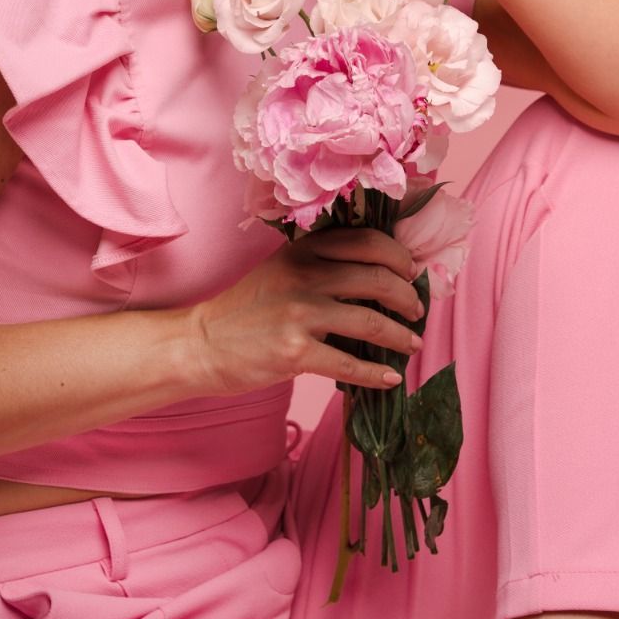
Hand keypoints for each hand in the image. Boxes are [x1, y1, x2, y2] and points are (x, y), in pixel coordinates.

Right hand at [186, 225, 424, 397]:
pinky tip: (390, 378)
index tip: (410, 273)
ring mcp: (299, 313)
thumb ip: (320, 265)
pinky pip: (349, 363)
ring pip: (370, 321)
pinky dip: (375, 373)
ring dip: (401, 335)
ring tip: (413, 343)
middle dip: (407, 297)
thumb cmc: (246, 310)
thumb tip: (377, 278)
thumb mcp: (280, 270)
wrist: (201, 344)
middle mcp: (303, 275)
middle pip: (377, 278)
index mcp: (302, 250)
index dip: (398, 257)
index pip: (367, 240)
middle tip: (417, 310)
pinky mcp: (294, 352)